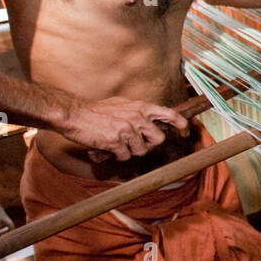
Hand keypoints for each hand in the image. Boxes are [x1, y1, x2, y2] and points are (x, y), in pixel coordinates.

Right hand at [57, 96, 188, 161]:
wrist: (75, 114)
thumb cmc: (98, 110)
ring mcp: (127, 130)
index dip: (181, 124)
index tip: (184, 132)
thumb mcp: (123, 104)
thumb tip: (153, 120)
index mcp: (141, 107)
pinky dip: (117, 155)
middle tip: (136, 143)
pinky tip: (109, 146)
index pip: (170, 114)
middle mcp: (137, 117)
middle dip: (149, 144)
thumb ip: (139, 111)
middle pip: (158, 139)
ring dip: (130, 151)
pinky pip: (125, 156)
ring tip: (117, 142)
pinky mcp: (116, 141)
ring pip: (141, 151)